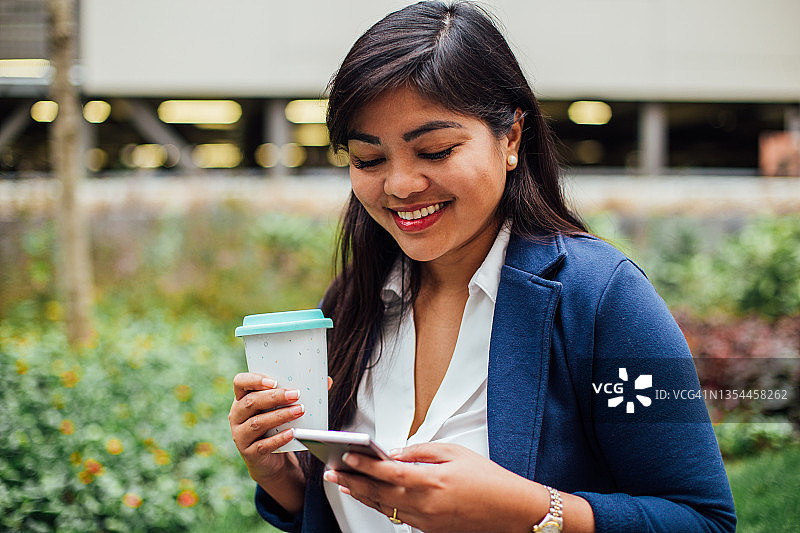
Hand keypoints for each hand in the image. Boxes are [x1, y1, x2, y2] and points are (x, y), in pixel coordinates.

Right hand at [228, 373, 333, 486]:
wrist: (271, 461)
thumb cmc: (276, 427)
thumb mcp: (282, 409)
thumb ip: (298, 394)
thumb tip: (326, 381)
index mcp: (242, 399)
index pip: (240, 383)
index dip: (254, 380)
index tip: (274, 381)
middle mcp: (236, 416)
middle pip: (250, 402)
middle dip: (274, 397)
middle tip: (296, 394)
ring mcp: (240, 435)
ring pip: (257, 423)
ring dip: (280, 415)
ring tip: (299, 411)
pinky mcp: (249, 453)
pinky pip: (263, 445)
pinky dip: (279, 439)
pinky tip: (292, 433)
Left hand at [322, 442, 546, 532]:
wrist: (510, 510)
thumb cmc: (487, 479)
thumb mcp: (454, 452)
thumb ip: (421, 451)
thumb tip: (395, 453)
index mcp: (431, 480)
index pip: (387, 472)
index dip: (364, 464)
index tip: (346, 455)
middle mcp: (424, 504)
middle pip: (378, 492)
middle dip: (351, 481)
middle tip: (331, 471)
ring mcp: (425, 520)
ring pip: (384, 507)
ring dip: (360, 495)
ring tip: (342, 484)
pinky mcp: (429, 529)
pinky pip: (397, 516)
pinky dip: (380, 506)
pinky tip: (369, 497)